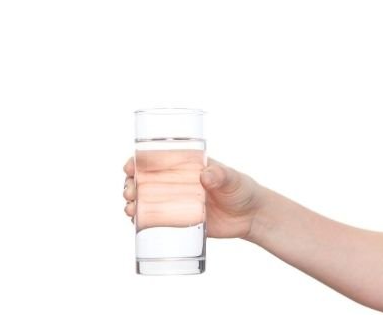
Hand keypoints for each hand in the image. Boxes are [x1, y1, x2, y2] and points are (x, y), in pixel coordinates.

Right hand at [123, 157, 261, 238]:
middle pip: (145, 181)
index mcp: (186, 167)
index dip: (138, 162)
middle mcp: (177, 183)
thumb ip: (221, 175)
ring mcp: (177, 203)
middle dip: (131, 184)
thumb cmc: (243, 190)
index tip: (130, 167)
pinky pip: (156, 220)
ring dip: (133, 203)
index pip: (157, 160)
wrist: (252, 217)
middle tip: (130, 192)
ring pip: (146, 200)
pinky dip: (142, 220)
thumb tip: (205, 175)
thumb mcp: (233, 179)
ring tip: (131, 209)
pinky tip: (135, 222)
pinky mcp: (181, 221)